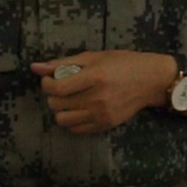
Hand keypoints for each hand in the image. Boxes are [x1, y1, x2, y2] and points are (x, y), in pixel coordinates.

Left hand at [32, 51, 177, 134]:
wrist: (151, 80)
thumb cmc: (123, 63)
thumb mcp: (94, 56)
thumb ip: (63, 63)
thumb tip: (35, 67)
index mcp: (95, 77)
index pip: (57, 88)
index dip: (46, 84)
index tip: (49, 79)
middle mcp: (98, 98)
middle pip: (57, 104)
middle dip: (53, 95)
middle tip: (61, 88)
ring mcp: (102, 114)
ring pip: (63, 120)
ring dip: (60, 110)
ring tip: (68, 100)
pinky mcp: (106, 125)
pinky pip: (77, 129)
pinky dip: (72, 120)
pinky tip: (78, 109)